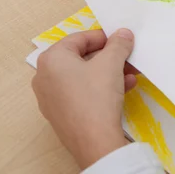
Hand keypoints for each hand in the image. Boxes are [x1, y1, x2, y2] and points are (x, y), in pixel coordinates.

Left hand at [32, 29, 137, 168]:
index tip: (120, 39)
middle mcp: (44, 77)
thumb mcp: (111, 63)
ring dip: (108, 72)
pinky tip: (123, 89)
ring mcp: (51, 98)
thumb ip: (118, 44)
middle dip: (108, 56)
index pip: (79, 38)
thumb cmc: (96, 95)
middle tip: (127, 57)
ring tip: (130, 74)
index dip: (103, 36)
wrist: (94, 141)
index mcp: (51, 59)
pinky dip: (101, 87)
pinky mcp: (61, 114)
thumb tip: (123, 33)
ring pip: (83, 76)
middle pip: (81, 58)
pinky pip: (82, 93)